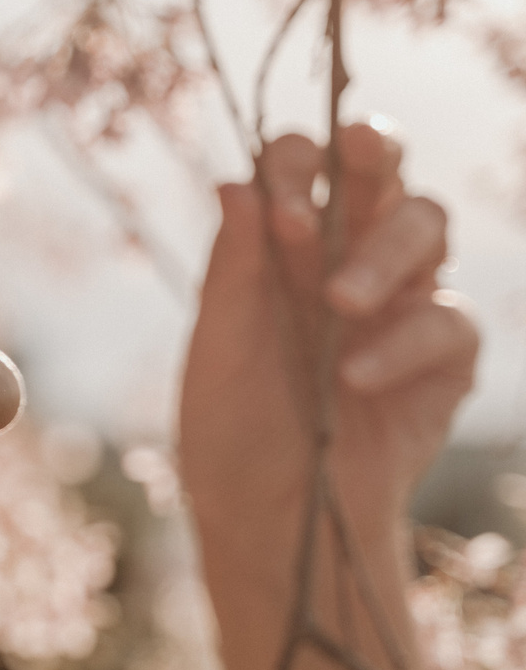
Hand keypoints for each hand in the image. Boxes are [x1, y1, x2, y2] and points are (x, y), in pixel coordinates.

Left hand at [178, 124, 476, 634]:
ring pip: (427, 224)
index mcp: (284, 248)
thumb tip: (233, 179)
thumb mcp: (217, 352)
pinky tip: (358, 378)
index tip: (279, 210)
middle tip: (355, 152)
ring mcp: (402, 301)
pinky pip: (451, 319)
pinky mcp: (445, 357)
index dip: (296, 164)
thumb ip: (231, 270)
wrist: (271, 521)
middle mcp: (348, 258)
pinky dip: (406, 342)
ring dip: (385, 253)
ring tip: (340, 305)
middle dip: (373, 149)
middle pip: (381, 169)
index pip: (300, 165)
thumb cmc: (231, 434)